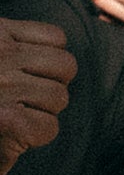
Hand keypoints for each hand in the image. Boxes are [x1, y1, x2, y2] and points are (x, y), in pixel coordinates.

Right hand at [0, 14, 74, 174]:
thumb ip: (15, 47)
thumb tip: (57, 54)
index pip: (57, 38)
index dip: (49, 62)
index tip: (30, 76)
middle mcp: (0, 54)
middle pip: (66, 66)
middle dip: (51, 85)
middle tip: (25, 99)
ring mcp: (3, 85)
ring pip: (59, 97)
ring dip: (42, 111)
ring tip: (14, 114)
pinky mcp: (8, 120)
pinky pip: (49, 126)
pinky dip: (35, 135)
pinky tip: (12, 133)